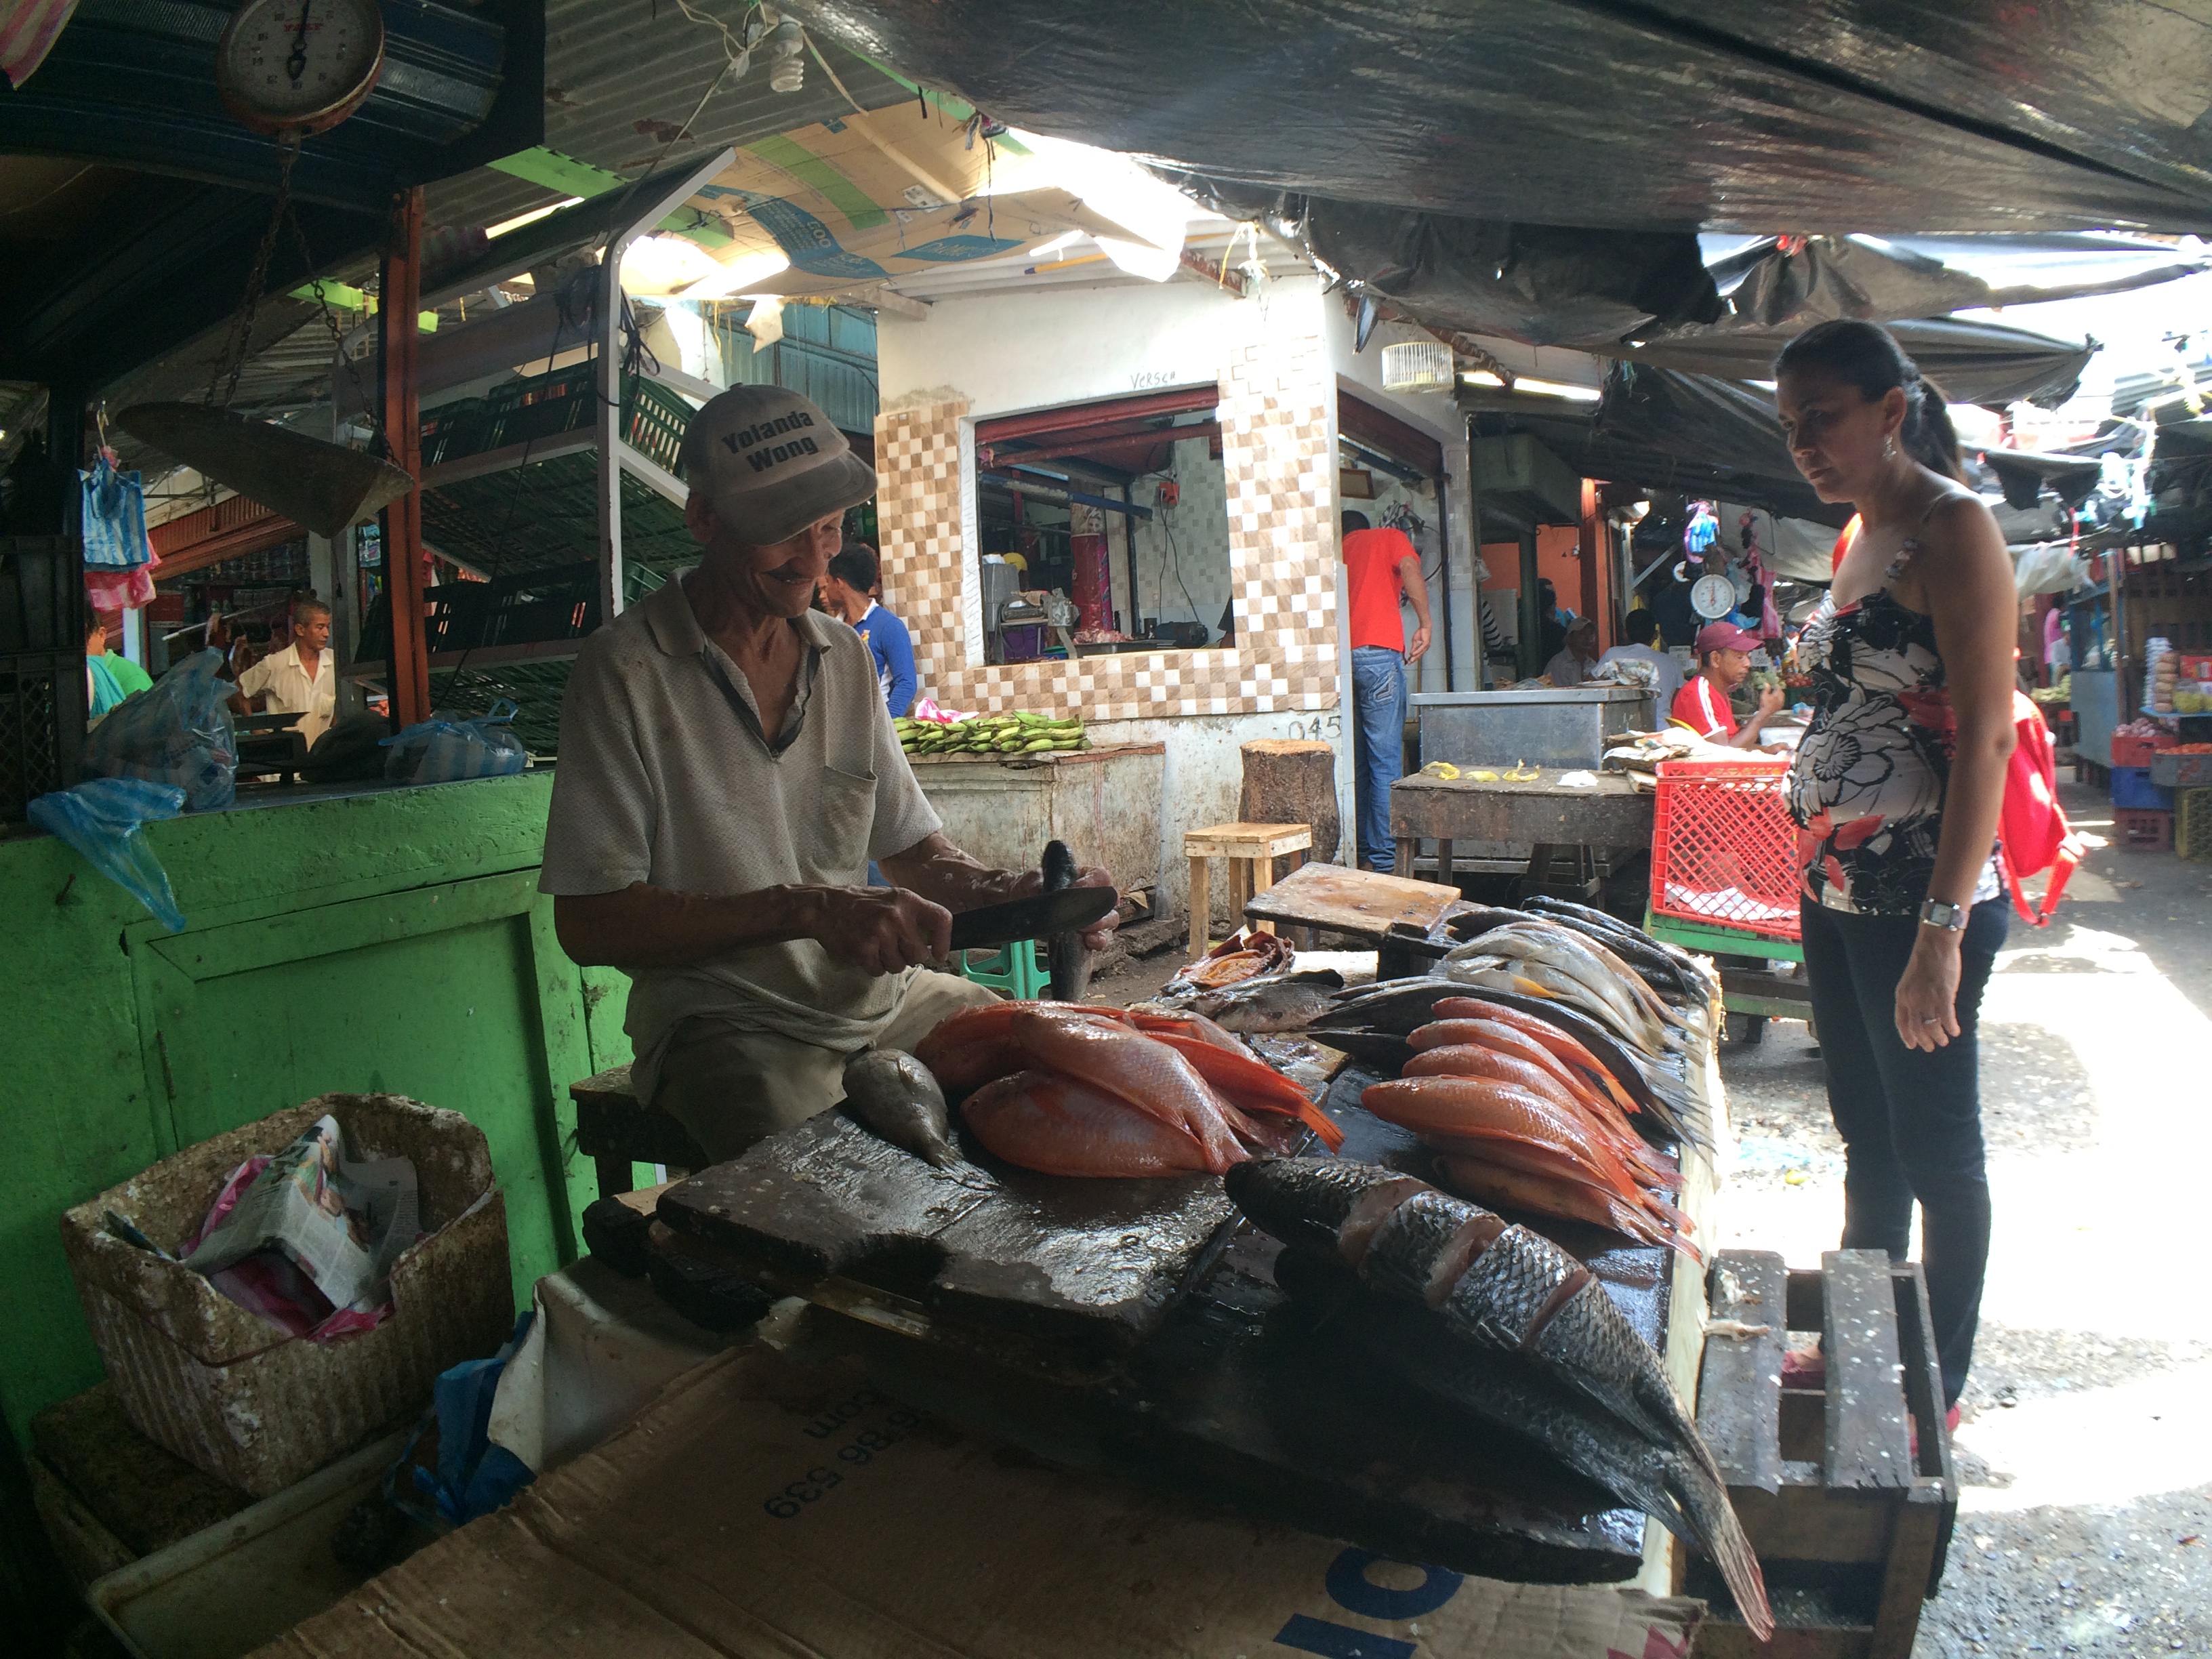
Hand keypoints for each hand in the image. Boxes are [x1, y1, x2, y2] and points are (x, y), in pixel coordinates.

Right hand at [810, 886, 951, 975]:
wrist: (826, 907)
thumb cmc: (862, 905)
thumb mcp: (892, 900)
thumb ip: (913, 916)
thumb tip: (933, 943)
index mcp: (907, 900)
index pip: (942, 919)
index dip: (944, 941)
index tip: (939, 954)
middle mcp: (896, 915)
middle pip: (919, 955)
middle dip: (907, 957)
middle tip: (892, 948)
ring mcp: (880, 931)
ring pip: (899, 966)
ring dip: (888, 963)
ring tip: (875, 947)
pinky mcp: (864, 947)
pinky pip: (879, 971)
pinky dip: (872, 967)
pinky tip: (864, 952)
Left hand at [1012, 863, 1121, 951]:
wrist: (1023, 908)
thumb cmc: (1031, 889)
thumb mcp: (1032, 881)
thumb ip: (1037, 882)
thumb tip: (1040, 890)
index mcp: (1085, 877)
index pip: (1100, 877)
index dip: (1092, 884)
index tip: (1076, 891)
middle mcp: (1093, 897)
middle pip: (1109, 902)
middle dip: (1098, 911)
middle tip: (1082, 918)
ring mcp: (1092, 918)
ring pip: (1109, 921)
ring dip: (1100, 928)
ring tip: (1085, 932)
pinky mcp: (1087, 935)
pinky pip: (1100, 940)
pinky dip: (1097, 942)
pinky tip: (1088, 942)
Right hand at [1405, 625, 1431, 663]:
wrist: (1425, 627)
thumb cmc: (1421, 633)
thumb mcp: (1415, 641)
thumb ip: (1413, 647)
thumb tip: (1411, 653)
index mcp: (1422, 648)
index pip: (1417, 655)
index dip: (1413, 658)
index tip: (1408, 662)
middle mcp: (1425, 648)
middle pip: (1419, 655)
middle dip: (1414, 660)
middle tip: (1409, 663)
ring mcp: (1426, 646)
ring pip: (1420, 653)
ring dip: (1415, 657)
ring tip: (1411, 660)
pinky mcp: (1426, 643)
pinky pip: (1421, 648)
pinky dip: (1417, 651)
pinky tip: (1413, 654)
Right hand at [1756, 682, 1784, 719]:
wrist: (1766, 713)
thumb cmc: (1764, 704)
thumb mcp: (1764, 695)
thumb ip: (1766, 689)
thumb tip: (1766, 683)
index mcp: (1777, 694)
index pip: (1779, 688)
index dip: (1777, 686)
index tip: (1775, 685)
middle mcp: (1781, 698)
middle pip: (1781, 692)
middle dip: (1779, 690)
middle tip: (1776, 689)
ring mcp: (1781, 703)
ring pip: (1782, 697)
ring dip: (1780, 694)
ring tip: (1777, 694)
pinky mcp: (1780, 706)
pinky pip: (1782, 701)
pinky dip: (1780, 699)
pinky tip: (1777, 700)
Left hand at [1893, 929, 1961, 1050]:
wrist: (1935, 945)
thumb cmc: (1925, 960)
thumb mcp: (1911, 980)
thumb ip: (1913, 995)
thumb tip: (1920, 1010)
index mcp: (1902, 995)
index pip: (1901, 1022)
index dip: (1907, 1036)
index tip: (1912, 1045)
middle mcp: (1912, 1000)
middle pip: (1916, 1028)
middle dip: (1924, 1040)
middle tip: (1931, 1047)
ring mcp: (1927, 999)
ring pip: (1932, 1026)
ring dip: (1939, 1036)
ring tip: (1944, 1041)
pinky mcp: (1943, 996)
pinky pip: (1947, 1019)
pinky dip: (1951, 1027)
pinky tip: (1955, 1031)